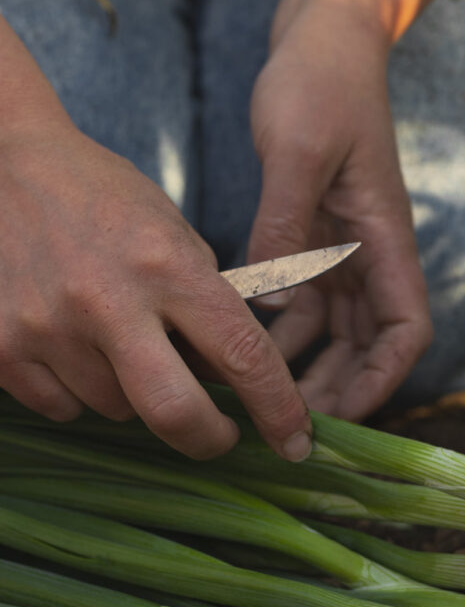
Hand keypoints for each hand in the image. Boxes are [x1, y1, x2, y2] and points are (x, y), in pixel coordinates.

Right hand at [0, 82, 312, 460]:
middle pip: (175, 412)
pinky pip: (60, 407)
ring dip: (131, 396)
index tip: (294, 442)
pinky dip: (75, 393)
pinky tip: (70, 345)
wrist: (6, 164)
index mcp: (167, 265)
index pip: (242, 354)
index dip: (276, 408)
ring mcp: (48, 327)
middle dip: (208, 439)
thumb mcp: (172, 233)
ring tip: (117, 343)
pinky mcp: (0, 347)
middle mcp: (108, 300)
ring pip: (114, 411)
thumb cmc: (102, 199)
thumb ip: (204, 303)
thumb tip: (235, 380)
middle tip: (219, 436)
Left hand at [247, 0, 448, 418]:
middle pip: (368, 344)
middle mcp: (370, 251)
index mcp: (384, 236)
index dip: (383, 379)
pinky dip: (277, 328)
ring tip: (254, 400)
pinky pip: (300, 298)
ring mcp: (342, 244)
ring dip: (304, 366)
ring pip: (333, 329)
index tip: (342, 414)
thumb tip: (268, 302)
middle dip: (338, 389)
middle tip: (285, 427)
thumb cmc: (322, 81)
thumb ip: (285, 225)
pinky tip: (234, 344)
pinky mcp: (312, 232)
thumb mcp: (299, 150)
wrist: (325, 34)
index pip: (405, 328)